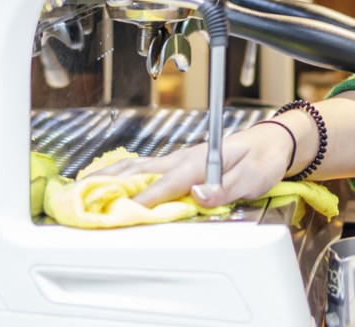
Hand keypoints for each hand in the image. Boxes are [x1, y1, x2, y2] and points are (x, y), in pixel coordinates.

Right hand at [90, 122, 293, 207]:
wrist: (272, 142)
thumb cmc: (263, 159)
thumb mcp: (254, 176)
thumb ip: (227, 187)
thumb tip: (200, 194)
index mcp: (201, 160)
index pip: (169, 183)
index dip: (147, 198)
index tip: (125, 213)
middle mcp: (185, 157)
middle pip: (142, 170)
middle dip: (113, 184)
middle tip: (84, 198)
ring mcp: (179, 159)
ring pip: (139, 166)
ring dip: (110, 176)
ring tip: (82, 188)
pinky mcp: (178, 163)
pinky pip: (145, 168)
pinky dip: (122, 174)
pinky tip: (108, 180)